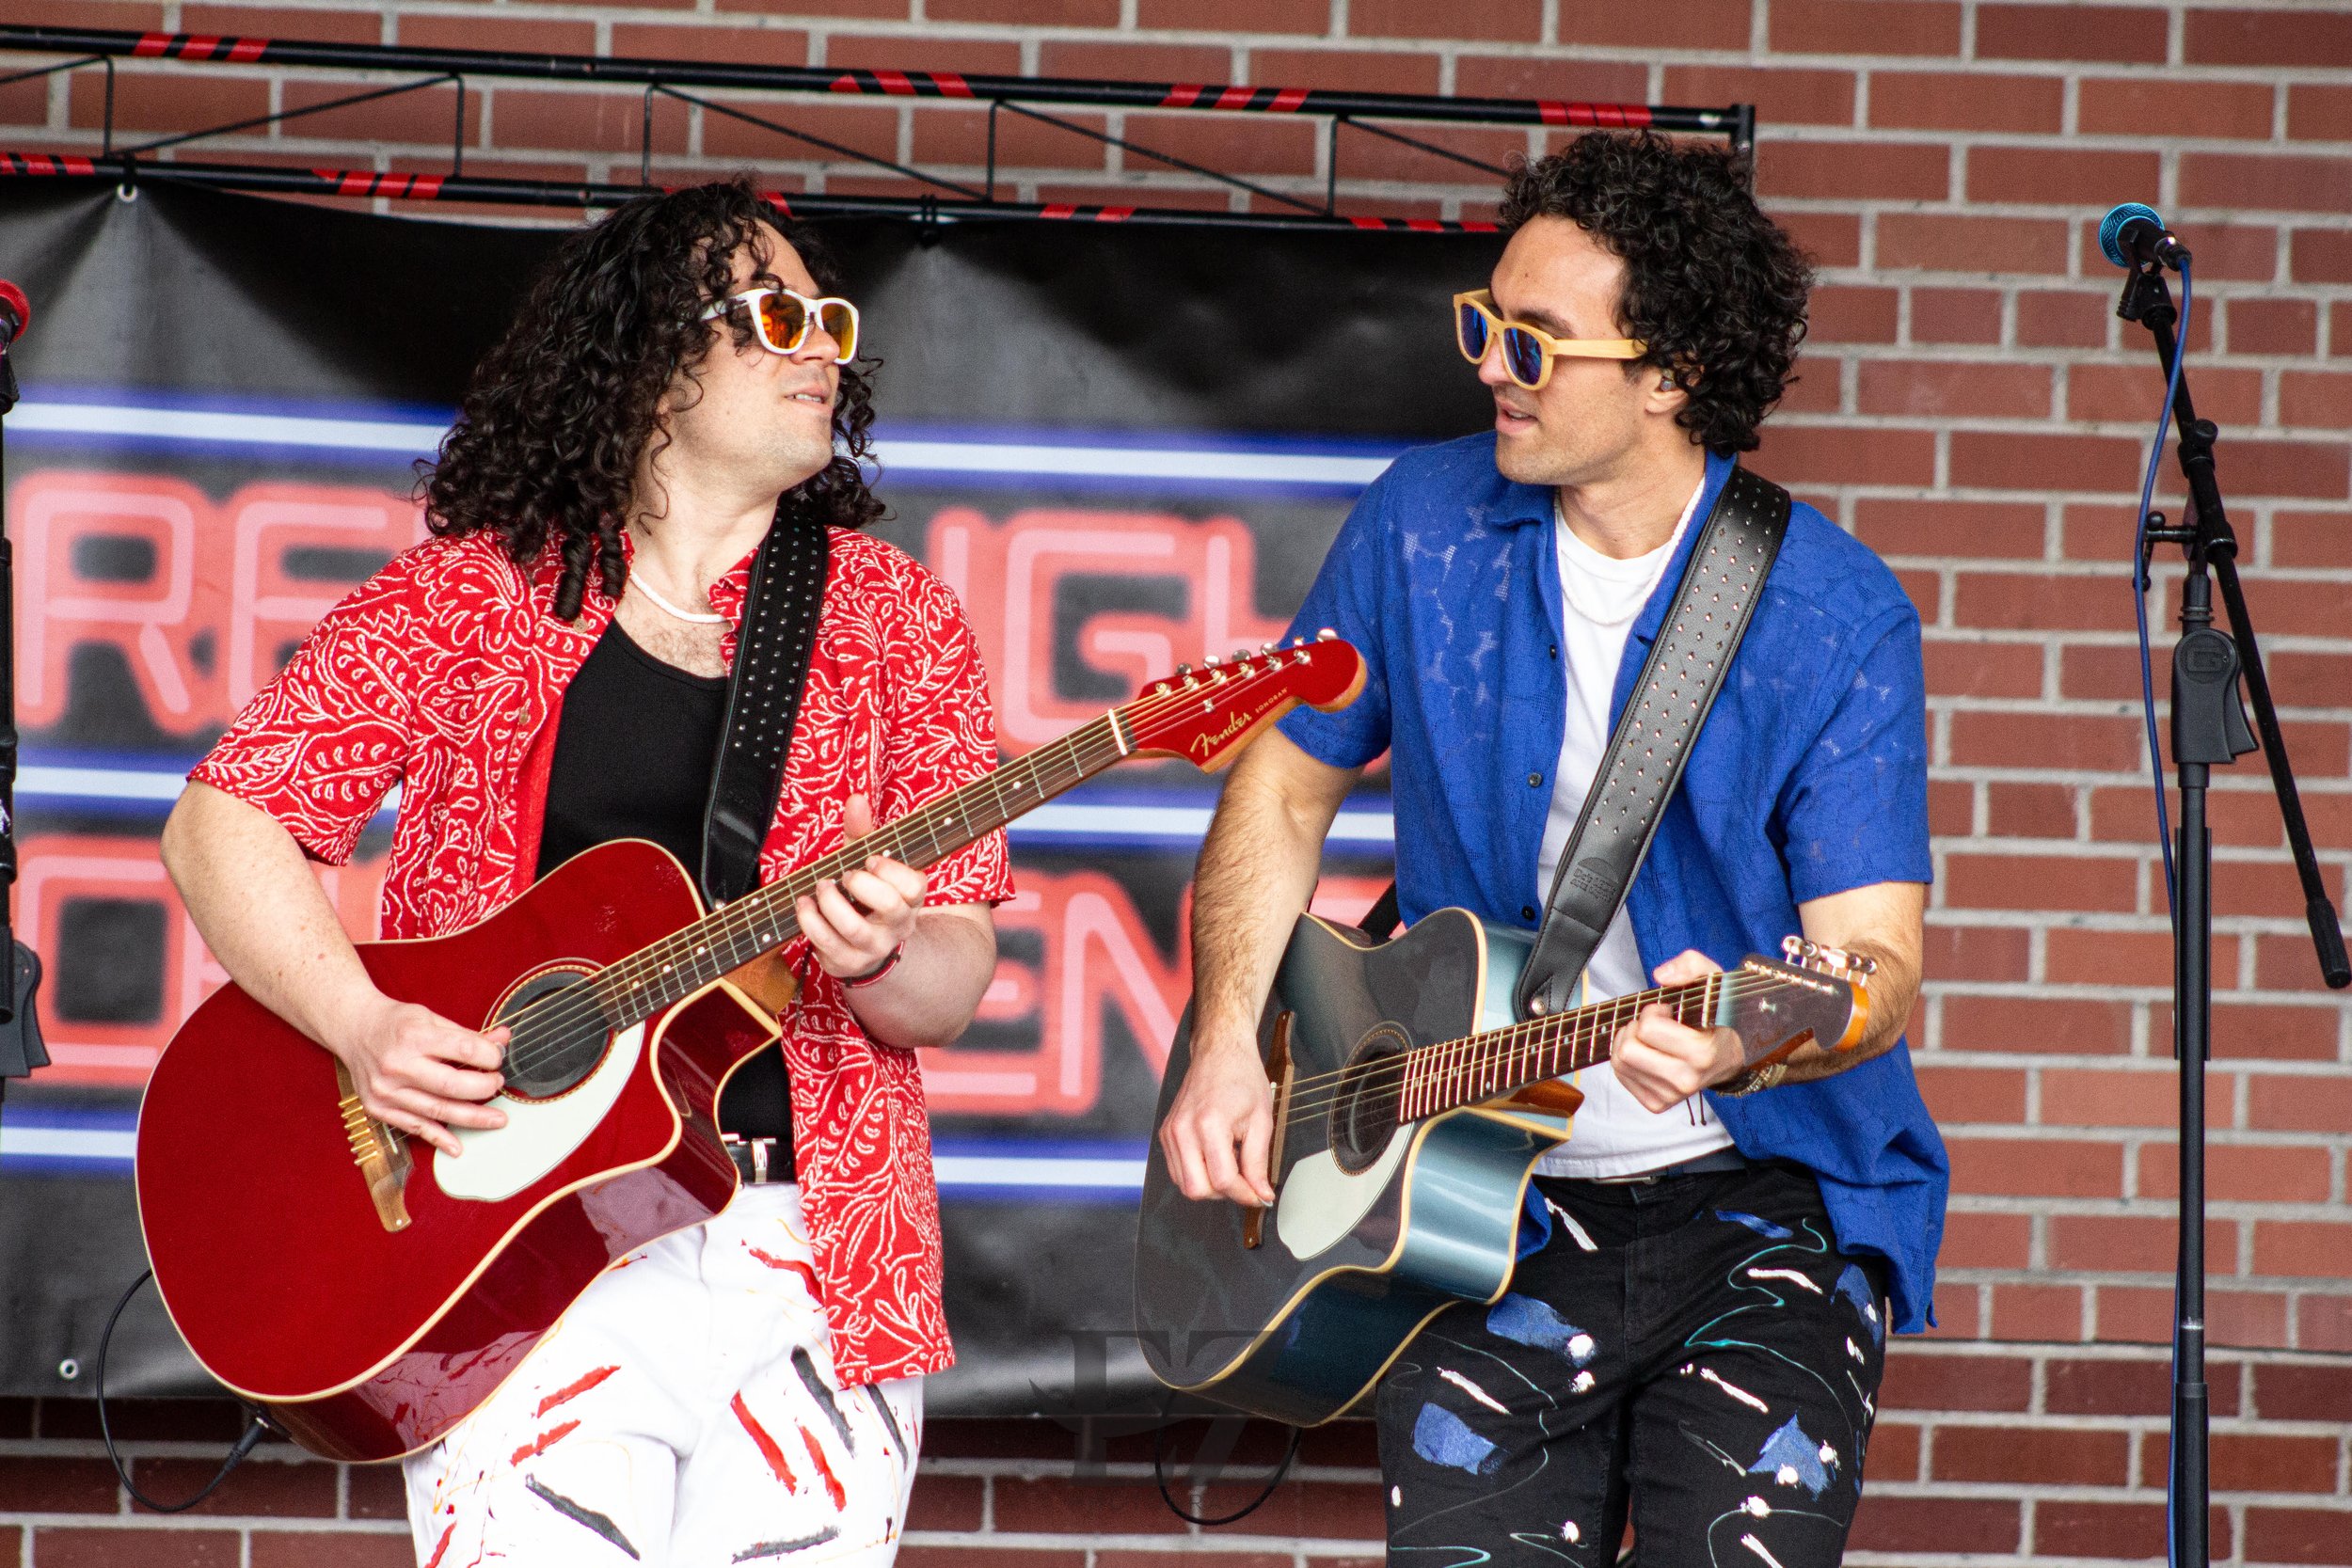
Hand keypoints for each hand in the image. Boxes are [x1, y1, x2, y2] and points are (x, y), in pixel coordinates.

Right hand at [328, 993, 508, 1158]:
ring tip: (497, 1119)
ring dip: (473, 1118)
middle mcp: (397, 1065)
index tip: (498, 1059)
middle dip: (484, 1089)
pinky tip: (458, 1147)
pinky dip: (439, 1139)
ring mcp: (386, 1090)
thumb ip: (467, 1035)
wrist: (354, 1030)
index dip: (489, 1056)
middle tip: (498, 1085)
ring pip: (437, 1111)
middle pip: (452, 1086)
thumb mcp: (432, 1019)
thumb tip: (503, 1041)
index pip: (464, 1050)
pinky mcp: (379, 1108)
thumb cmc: (396, 1023)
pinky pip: (415, 1128)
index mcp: (414, 1036)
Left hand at [797, 792, 925, 980]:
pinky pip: (826, 942)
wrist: (864, 946)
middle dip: (860, 883)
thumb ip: (863, 831)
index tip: (870, 860)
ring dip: (830, 901)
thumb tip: (855, 799)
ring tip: (820, 886)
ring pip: (853, 927)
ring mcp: (874, 947)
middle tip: (845, 875)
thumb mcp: (868, 863)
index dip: (891, 869)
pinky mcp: (848, 962)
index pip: (914, 885)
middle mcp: (898, 925)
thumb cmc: (866, 894)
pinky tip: (804, 903)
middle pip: (889, 904)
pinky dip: (809, 919)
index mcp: (911, 899)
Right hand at [1159, 1024, 1276, 1207]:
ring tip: (1232, 1164)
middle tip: (1246, 1181)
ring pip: (1184, 1185)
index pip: (1222, 1180)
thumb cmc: (1242, 1078)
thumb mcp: (1261, 1121)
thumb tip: (1261, 1194)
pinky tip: (1216, 1157)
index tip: (1260, 1195)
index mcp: (1208, 1124)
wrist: (1220, 1052)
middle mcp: (1183, 1130)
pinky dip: (1198, 1173)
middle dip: (1225, 1193)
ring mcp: (1170, 1132)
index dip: (1244, 1194)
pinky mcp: (1166, 1133)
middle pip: (1197, 1190)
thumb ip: (1259, 1163)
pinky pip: (1178, 1170)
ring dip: (1211, 1185)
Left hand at [1609, 949, 1745, 1112]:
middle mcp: (1687, 1081)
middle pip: (1628, 1051)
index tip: (1667, 1010)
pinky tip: (1646, 1052)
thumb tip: (1661, 976)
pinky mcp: (1658, 1103)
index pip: (1648, 1028)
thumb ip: (1691, 965)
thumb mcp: (1714, 980)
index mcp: (1702, 1054)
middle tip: (1652, 1023)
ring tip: (1648, 1036)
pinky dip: (1627, 1061)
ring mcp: (1672, 1096)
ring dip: (1627, 1042)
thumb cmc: (1720, 1016)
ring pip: (1620, 1064)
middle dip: (1634, 1028)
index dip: (1652, 1011)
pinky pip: (1622, 1077)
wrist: (1732, 1052)